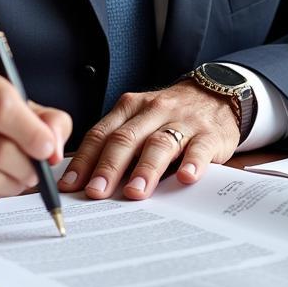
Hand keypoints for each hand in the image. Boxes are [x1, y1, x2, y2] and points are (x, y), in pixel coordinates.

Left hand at [58, 81, 239, 199]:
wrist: (216, 94)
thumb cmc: (169, 116)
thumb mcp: (141, 120)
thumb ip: (118, 143)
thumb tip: (84, 180)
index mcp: (130, 108)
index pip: (101, 134)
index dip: (85, 160)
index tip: (71, 185)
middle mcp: (154, 111)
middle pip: (126, 139)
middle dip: (109, 167)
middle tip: (96, 191)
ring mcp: (182, 121)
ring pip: (160, 143)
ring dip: (145, 168)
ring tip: (135, 191)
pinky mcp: (209, 134)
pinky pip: (199, 148)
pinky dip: (192, 162)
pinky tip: (186, 177)